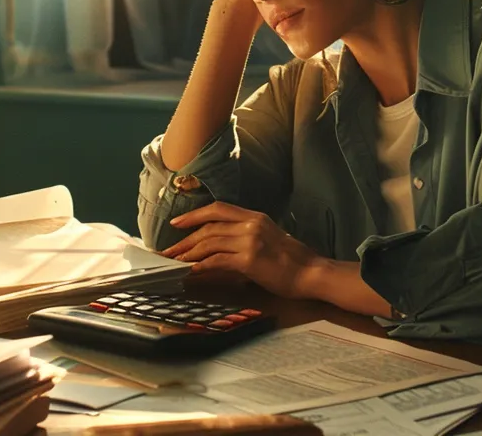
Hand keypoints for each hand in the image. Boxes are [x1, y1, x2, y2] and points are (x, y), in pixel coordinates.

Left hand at [160, 202, 318, 297]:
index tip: (177, 223)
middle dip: (185, 239)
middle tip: (168, 250)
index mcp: (255, 217)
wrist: (312, 273)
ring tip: (174, 262)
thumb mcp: (269, 238)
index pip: (218, 208)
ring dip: (188, 253)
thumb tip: (220, 247)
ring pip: (209, 243)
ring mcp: (250, 241)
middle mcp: (251, 225)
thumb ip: (245, 237)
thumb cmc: (294, 261)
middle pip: (209, 227)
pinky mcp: (249, 260)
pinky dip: (200, 266)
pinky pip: (217, 261)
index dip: (194, 215)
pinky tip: (191, 271)